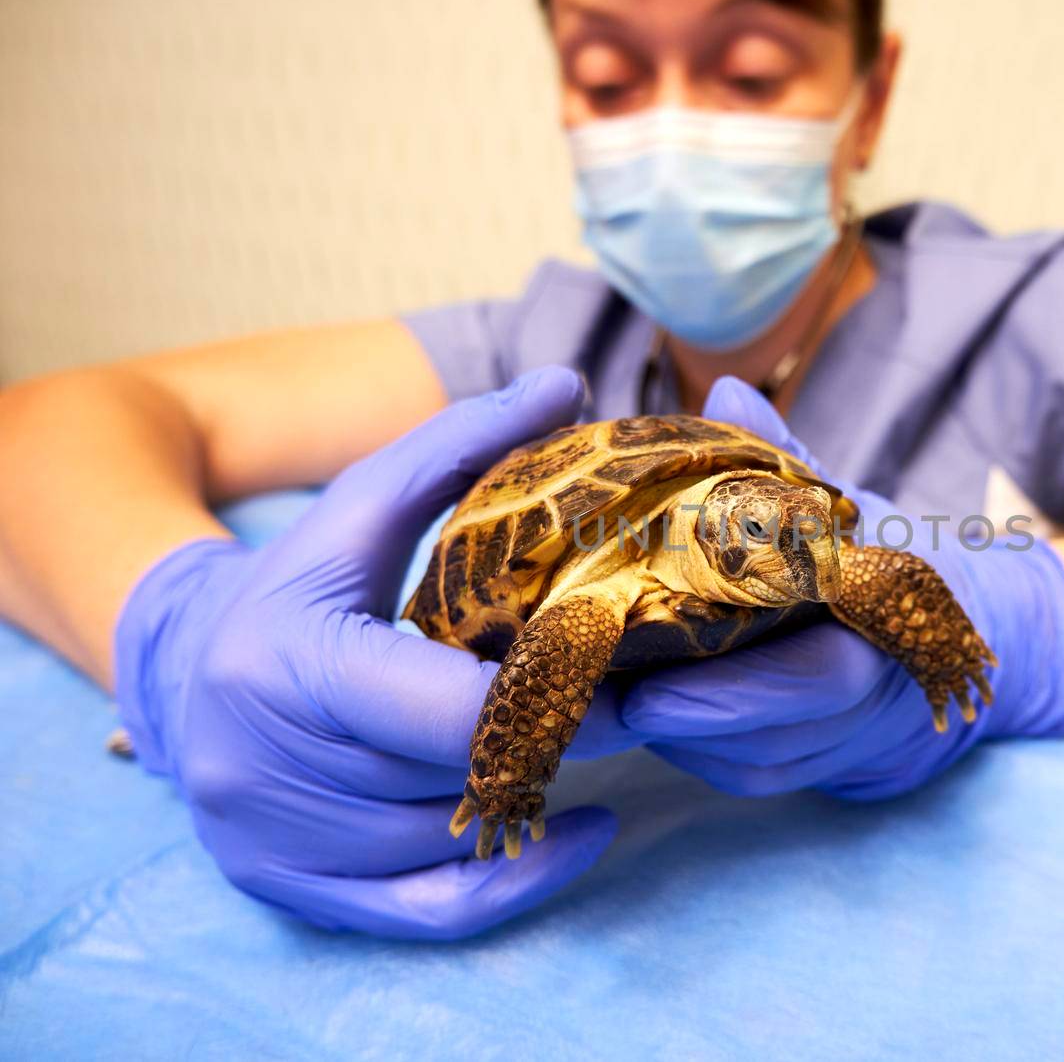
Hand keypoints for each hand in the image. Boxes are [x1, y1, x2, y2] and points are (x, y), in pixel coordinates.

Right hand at [112, 367, 626, 938]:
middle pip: (464, 772)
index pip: (456, 710)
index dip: (560, 694)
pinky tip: (582, 834)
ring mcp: (276, 840)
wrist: (190, 672)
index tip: (632, 663)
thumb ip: (462, 442)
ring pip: (458, 836)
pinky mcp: (292, 888)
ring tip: (598, 737)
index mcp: (290, 662)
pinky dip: (518, 883)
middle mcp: (269, 767)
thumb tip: (565, 383)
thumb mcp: (363, 502)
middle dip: (562, 735)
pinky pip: (433, 913)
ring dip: (537, 789)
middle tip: (640, 695)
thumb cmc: (296, 581)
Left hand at [621, 378, 1063, 800]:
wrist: (946, 641)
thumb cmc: (879, 558)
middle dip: (673, 722)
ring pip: (743, 762)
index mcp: (880, 633)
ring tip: (592, 696)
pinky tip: (633, 709)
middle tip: (588, 698)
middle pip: (763, 739)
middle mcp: (863, 705)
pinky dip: (685, 748)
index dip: (735, 696)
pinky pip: (738, 772)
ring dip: (669, 737)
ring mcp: (835, 745)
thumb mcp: (842, 506)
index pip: (814, 681)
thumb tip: (730, 391)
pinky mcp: (806, 767)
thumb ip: (786, 461)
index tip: (651, 695)